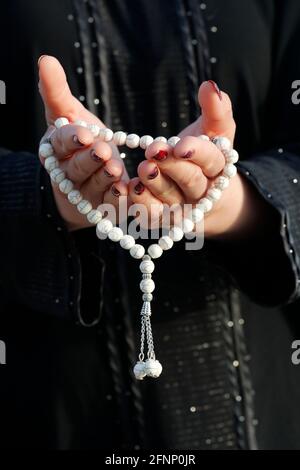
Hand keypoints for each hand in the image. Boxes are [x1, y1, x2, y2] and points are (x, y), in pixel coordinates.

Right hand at [38, 56, 127, 230]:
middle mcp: (67, 173)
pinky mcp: (102, 207)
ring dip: (103, 179)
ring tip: (115, 170)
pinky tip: (127, 192)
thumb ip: (57, 91)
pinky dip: (116, 200)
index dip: (71, 139)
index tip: (85, 133)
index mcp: (56, 150)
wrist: (85, 177)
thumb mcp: (68, 113)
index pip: (60, 143)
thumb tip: (45, 60)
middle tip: (103, 152)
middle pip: (75, 168)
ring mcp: (84, 193)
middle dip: (89, 160)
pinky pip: (108, 205)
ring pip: (92, 186)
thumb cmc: (78, 142)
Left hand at [129, 81, 259, 237]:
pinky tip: (131, 188)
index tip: (181, 145)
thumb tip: (210, 85)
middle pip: (191, 182)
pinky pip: (152, 216)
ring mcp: (183, 208)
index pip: (212, 161)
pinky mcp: (163, 219)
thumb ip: (216, 109)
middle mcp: (202, 192)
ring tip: (143, 169)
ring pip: (170, 200)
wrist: (202, 193)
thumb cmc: (205, 155)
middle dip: (173, 168)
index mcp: (218, 168)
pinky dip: (142, 204)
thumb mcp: (214, 131)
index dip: (197, 153)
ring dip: (155, 185)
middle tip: (154, 153)